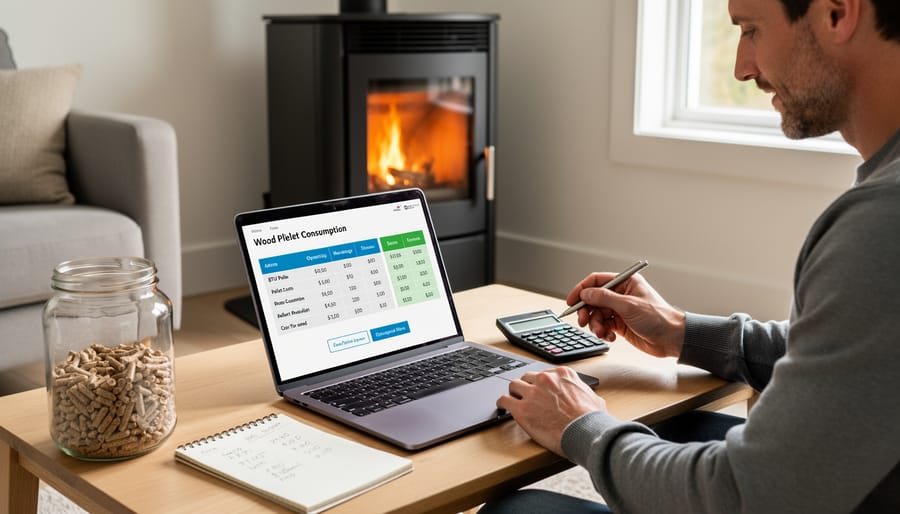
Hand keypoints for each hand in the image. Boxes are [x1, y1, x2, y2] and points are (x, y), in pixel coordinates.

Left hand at [497, 367, 605, 455]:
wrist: (585, 433)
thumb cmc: (591, 420)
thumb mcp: (593, 398)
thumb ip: (583, 392)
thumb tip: (586, 397)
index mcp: (562, 374)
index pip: (544, 374)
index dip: (540, 384)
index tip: (539, 390)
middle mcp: (546, 380)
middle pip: (527, 378)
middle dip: (526, 387)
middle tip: (526, 397)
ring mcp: (532, 393)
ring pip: (513, 386)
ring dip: (514, 394)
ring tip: (513, 401)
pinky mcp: (522, 409)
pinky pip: (504, 400)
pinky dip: (502, 404)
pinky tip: (503, 408)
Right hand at [565, 271, 684, 357]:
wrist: (672, 339)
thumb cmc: (659, 318)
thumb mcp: (628, 305)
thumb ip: (604, 298)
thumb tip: (586, 293)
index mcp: (625, 282)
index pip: (597, 281)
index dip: (581, 289)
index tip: (571, 300)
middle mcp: (621, 295)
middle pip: (593, 299)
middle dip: (586, 311)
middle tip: (582, 321)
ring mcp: (620, 310)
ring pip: (596, 314)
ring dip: (595, 324)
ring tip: (602, 332)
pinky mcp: (620, 324)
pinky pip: (603, 326)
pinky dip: (603, 332)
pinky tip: (611, 337)